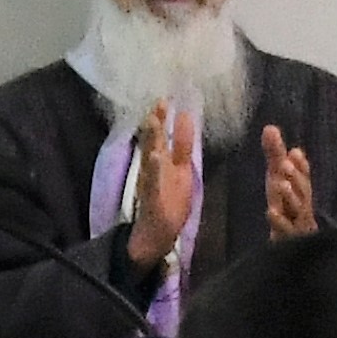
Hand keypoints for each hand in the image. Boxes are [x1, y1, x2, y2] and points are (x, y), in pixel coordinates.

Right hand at [122, 99, 197, 274]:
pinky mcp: (150, 200)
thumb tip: (186, 117)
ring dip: (150, 141)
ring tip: (151, 121)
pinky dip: (153, 171)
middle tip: (160, 101)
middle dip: (157, 122)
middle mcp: (156, 170)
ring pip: (150, 158)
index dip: (172, 119)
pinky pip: (151, 184)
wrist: (155, 239)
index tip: (173, 98)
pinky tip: (155, 157)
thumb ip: (183, 146)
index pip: (170, 136)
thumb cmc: (170, 205)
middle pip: (156, 142)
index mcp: (166, 163)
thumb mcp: (182, 173)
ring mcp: (151, 184)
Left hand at [258, 123, 318, 238]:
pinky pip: (287, 232)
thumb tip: (269, 127)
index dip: (301, 167)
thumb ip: (274, 155)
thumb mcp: (276, 180)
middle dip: (297, 178)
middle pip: (303, 193)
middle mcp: (302, 208)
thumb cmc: (284, 210)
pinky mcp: (289, 241)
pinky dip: (280, 222)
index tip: (295, 153)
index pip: (304, 178)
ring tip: (281, 183)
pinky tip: (270, 212)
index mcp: (300, 193)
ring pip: (298, 211)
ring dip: (291, 197)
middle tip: (286, 164)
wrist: (287, 250)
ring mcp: (297, 226)